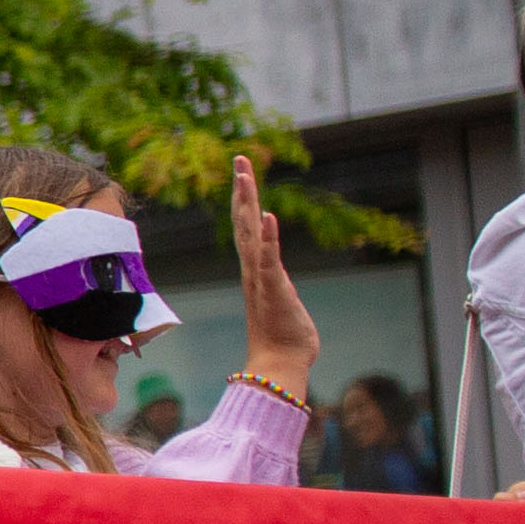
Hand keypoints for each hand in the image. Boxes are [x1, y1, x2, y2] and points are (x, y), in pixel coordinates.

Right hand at [229, 151, 319, 394]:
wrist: (279, 364)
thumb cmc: (285, 339)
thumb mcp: (284, 303)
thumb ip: (278, 290)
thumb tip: (276, 288)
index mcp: (257, 270)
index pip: (248, 227)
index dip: (244, 199)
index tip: (242, 173)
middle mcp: (254, 269)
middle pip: (244, 221)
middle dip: (242, 189)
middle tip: (239, 160)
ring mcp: (262, 277)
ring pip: (251, 232)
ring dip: (248, 203)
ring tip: (244, 176)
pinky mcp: (274, 288)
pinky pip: (269, 258)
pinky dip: (268, 237)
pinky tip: (268, 216)